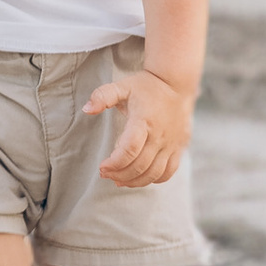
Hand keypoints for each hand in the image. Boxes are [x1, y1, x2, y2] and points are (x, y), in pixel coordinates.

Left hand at [86, 68, 191, 187]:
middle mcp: (159, 135)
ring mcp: (171, 143)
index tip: (102, 167)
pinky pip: (168, 172)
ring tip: (119, 180)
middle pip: (139, 165)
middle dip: (119, 174)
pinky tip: (140, 178)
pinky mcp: (179, 148)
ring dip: (134, 182)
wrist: (176, 84)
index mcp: (144, 120)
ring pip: (153, 173)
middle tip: (106, 174)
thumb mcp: (122, 87)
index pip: (129, 149)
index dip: (114, 163)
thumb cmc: (145, 86)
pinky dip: (153, 180)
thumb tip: (86, 109)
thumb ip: (102, 96)